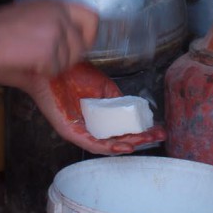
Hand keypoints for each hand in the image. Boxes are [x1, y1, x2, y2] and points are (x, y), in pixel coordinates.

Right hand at [0, 0, 98, 76]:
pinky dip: (42, 74)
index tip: (78, 46)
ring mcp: (56, 30)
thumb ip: (50, 26)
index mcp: (54, 3)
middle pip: (83, 42)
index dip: (88, 35)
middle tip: (51, 61)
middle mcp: (59, 13)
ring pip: (69, 60)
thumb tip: (63, 42)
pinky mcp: (49, 50)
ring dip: (53, 66)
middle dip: (71, 56)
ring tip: (29, 60)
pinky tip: (25, 64)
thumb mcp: (27, 19)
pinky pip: (55, 70)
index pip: (90, 16)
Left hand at [19, 62, 166, 154]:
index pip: (122, 127)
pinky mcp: (70, 131)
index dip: (141, 130)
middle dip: (139, 139)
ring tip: (141, 143)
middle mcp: (90, 126)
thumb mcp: (103, 85)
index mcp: (98, 116)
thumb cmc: (72, 73)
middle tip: (156, 137)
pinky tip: (121, 146)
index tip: (158, 129)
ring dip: (125, 145)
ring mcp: (80, 130)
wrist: (53, 65)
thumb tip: (132, 107)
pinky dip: (107, 147)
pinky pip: (90, 143)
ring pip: (106, 145)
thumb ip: (116, 98)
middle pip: (117, 139)